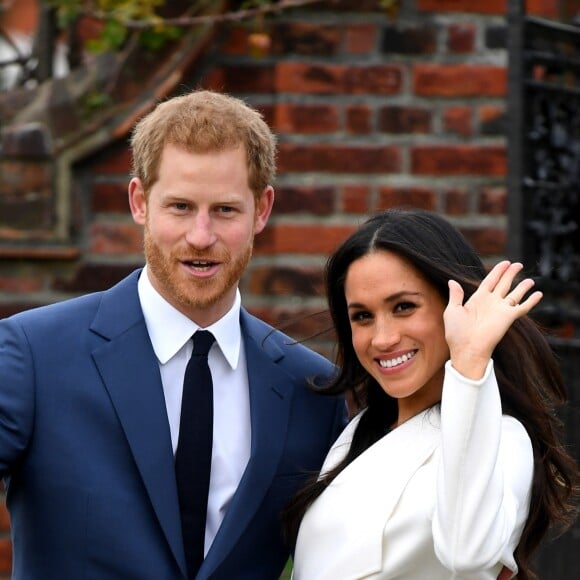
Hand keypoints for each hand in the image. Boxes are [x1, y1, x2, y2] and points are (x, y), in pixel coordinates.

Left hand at [443, 261, 542, 379]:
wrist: (467, 348)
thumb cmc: (456, 332)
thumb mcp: (452, 310)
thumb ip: (455, 295)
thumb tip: (452, 281)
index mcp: (477, 299)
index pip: (490, 280)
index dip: (497, 271)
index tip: (505, 263)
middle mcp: (491, 302)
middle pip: (503, 283)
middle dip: (511, 273)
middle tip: (518, 264)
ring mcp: (500, 309)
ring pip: (515, 294)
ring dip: (523, 286)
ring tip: (530, 280)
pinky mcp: (509, 317)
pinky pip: (523, 307)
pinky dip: (532, 301)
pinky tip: (539, 294)